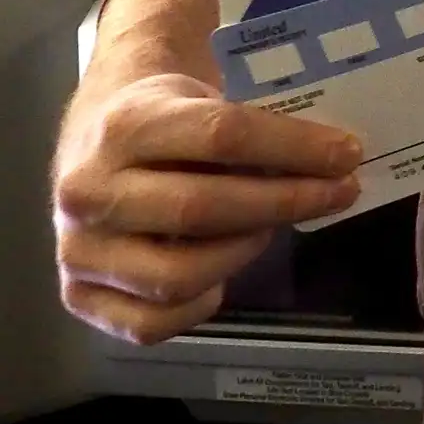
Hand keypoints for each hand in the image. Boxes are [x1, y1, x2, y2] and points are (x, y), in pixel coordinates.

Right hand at [55, 71, 364, 343]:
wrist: (93, 140)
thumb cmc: (165, 119)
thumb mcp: (200, 100)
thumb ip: (253, 131)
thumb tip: (335, 160)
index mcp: (123, 126)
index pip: (222, 135)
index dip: (294, 147)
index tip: (348, 153)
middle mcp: (87, 191)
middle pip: (201, 208)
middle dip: (284, 203)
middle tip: (339, 192)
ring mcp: (76, 249)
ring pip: (177, 275)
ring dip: (244, 253)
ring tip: (272, 228)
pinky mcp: (78, 296)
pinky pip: (151, 323)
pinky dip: (201, 303)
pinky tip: (223, 273)